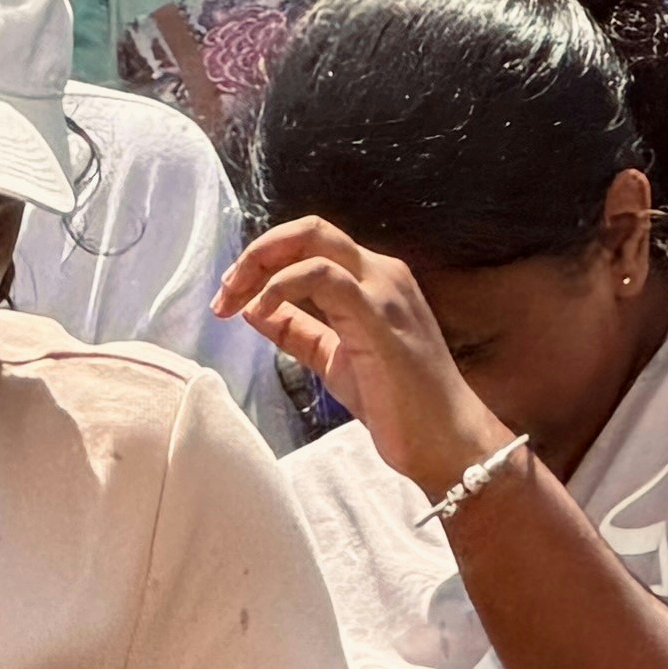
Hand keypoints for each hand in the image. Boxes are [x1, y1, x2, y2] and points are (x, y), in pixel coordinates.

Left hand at [216, 215, 507, 491]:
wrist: (442, 437)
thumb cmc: (395, 400)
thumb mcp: (333, 358)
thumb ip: (298, 331)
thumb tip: (253, 310)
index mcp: (373, 280)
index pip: (311, 244)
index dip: (263, 261)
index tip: (229, 295)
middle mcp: (382, 274)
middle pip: (310, 231)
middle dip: (257, 253)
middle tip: (225, 290)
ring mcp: (384, 291)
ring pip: (314, 243)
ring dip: (260, 266)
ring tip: (232, 302)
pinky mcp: (379, 316)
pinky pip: (324, 278)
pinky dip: (282, 286)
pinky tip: (258, 311)